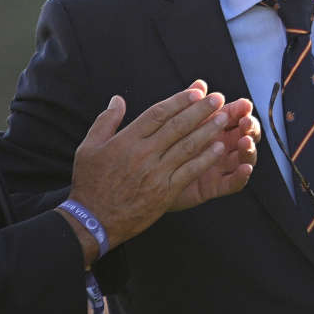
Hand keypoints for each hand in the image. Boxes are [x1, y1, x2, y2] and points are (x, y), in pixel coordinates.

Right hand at [68, 85, 232, 251]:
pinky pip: (190, 171)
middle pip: (178, 126)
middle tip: (218, 98)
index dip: (179, 100)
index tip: (197, 91)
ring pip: (188, 146)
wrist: (93, 221)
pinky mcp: (165, 192)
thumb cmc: (90, 183)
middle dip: (201, 110)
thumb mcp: (89, 148)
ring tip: (224, 118)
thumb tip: (118, 99)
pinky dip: (205, 159)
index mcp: (127, 140)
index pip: (158, 113)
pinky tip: (219, 148)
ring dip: (209, 130)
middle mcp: (144, 154)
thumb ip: (106, 121)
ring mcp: (156, 173)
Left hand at [169, 94, 260, 210]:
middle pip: (245, 134)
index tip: (244, 105)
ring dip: (248, 149)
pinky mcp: (215, 186)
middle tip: (246, 122)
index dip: (243, 110)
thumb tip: (200, 84)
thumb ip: (190, 106)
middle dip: (250, 127)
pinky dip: (241, 176)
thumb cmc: (161, 146)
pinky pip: (233, 183)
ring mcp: (220, 166)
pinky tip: (245, 169)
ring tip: (245, 142)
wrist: (143, 178)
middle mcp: (223, 145)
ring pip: (244, 157)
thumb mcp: (176, 125)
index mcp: (216, 127)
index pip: (236, 115)